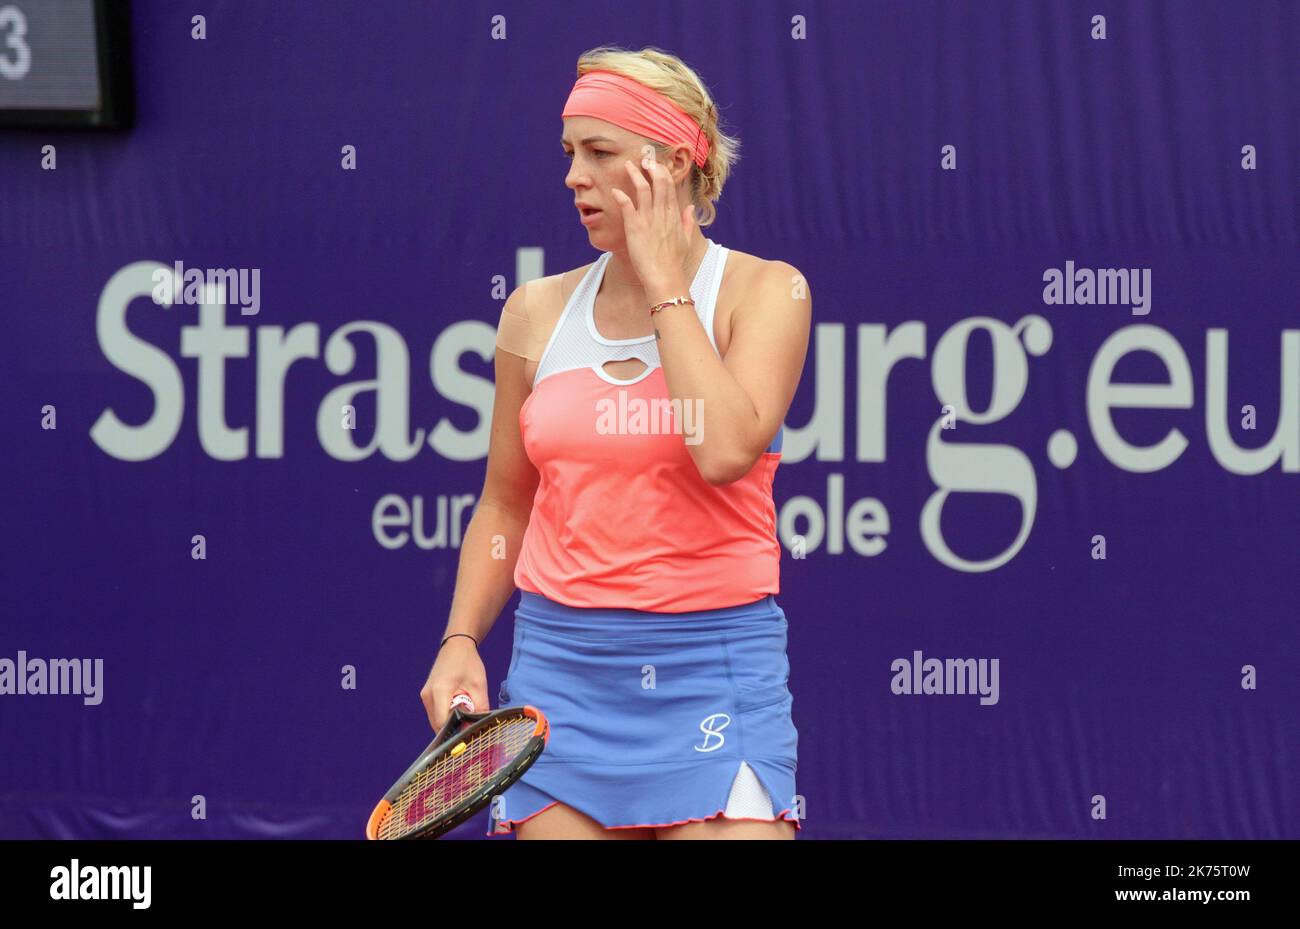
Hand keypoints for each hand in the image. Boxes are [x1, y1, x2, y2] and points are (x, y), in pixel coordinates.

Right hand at [419, 637, 486, 730]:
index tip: (469, 734)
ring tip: (465, 713)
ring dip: (450, 722)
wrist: (456, 645)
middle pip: (438, 725)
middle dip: (454, 728)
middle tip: (470, 725)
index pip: (442, 723)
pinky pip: (436, 713)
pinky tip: (458, 709)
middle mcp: (428, 695)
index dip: (455, 732)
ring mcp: (425, 696)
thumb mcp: (479, 686)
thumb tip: (478, 728)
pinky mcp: (427, 696)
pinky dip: (447, 715)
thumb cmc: (468, 662)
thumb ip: (479, 708)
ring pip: (436, 720)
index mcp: (440, 691)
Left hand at [610, 154, 696, 292]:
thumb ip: (688, 222)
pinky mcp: (635, 228)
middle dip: (652, 167)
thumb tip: (691, 208)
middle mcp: (662, 214)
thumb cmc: (674, 262)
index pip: (669, 187)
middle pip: (659, 183)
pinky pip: (627, 207)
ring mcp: (649, 220)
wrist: (665, 278)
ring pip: (643, 190)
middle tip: (644, 158)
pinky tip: (615, 191)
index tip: (657, 165)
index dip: (663, 173)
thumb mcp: (686, 240)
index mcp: (674, 216)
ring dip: (635, 175)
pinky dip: (621, 197)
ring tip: (628, 165)